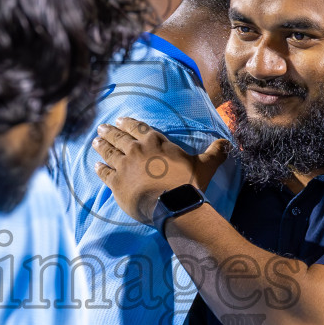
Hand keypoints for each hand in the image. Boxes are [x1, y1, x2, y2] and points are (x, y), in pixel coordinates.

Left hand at [93, 116, 230, 223]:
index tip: (120, 120)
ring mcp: (124, 166)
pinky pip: (105, 173)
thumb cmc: (188, 184)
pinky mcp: (116, 183)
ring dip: (101, 146)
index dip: (128, 123)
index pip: (138, 128)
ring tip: (95, 141)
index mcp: (155, 142)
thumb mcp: (205, 165)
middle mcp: (136, 150)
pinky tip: (96, 166)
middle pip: (119, 137)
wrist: (173, 205)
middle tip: (101, 128)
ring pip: (109, 153)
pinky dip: (100, 169)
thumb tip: (228, 143)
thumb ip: (215, 152)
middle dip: (109, 132)